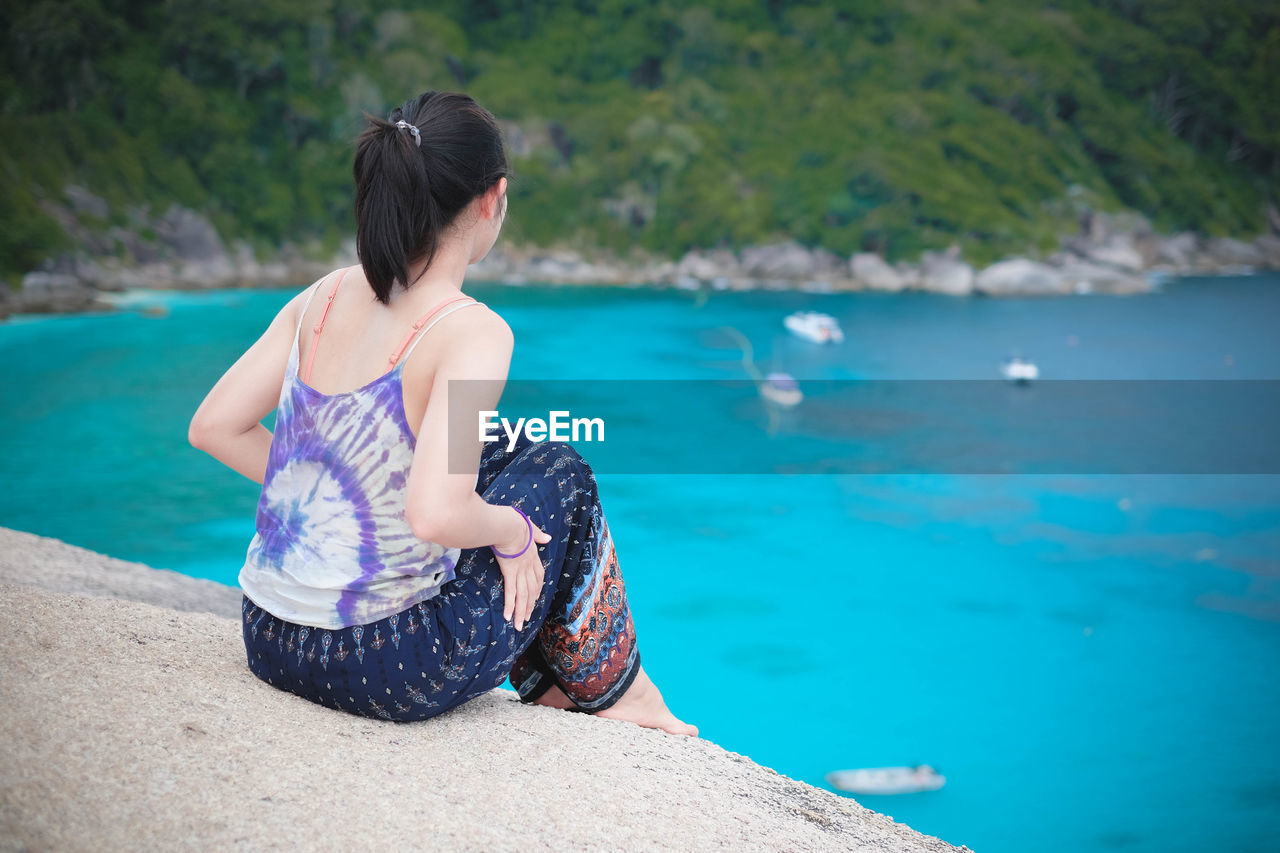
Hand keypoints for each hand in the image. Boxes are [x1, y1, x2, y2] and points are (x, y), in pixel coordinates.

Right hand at [492, 507, 552, 630]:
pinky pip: (511, 592)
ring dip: (522, 612)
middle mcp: (529, 566)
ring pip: (523, 595)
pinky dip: (511, 605)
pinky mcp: (510, 572)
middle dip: (530, 606)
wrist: (509, 523)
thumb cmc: (515, 522)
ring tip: (519, 626)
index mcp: (533, 556)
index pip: (539, 577)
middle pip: (532, 590)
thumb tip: (548, 538)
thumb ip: (538, 534)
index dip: (537, 590)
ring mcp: (520, 570)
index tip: (535, 599)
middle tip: (527, 619)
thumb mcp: (530, 526)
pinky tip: (508, 616)